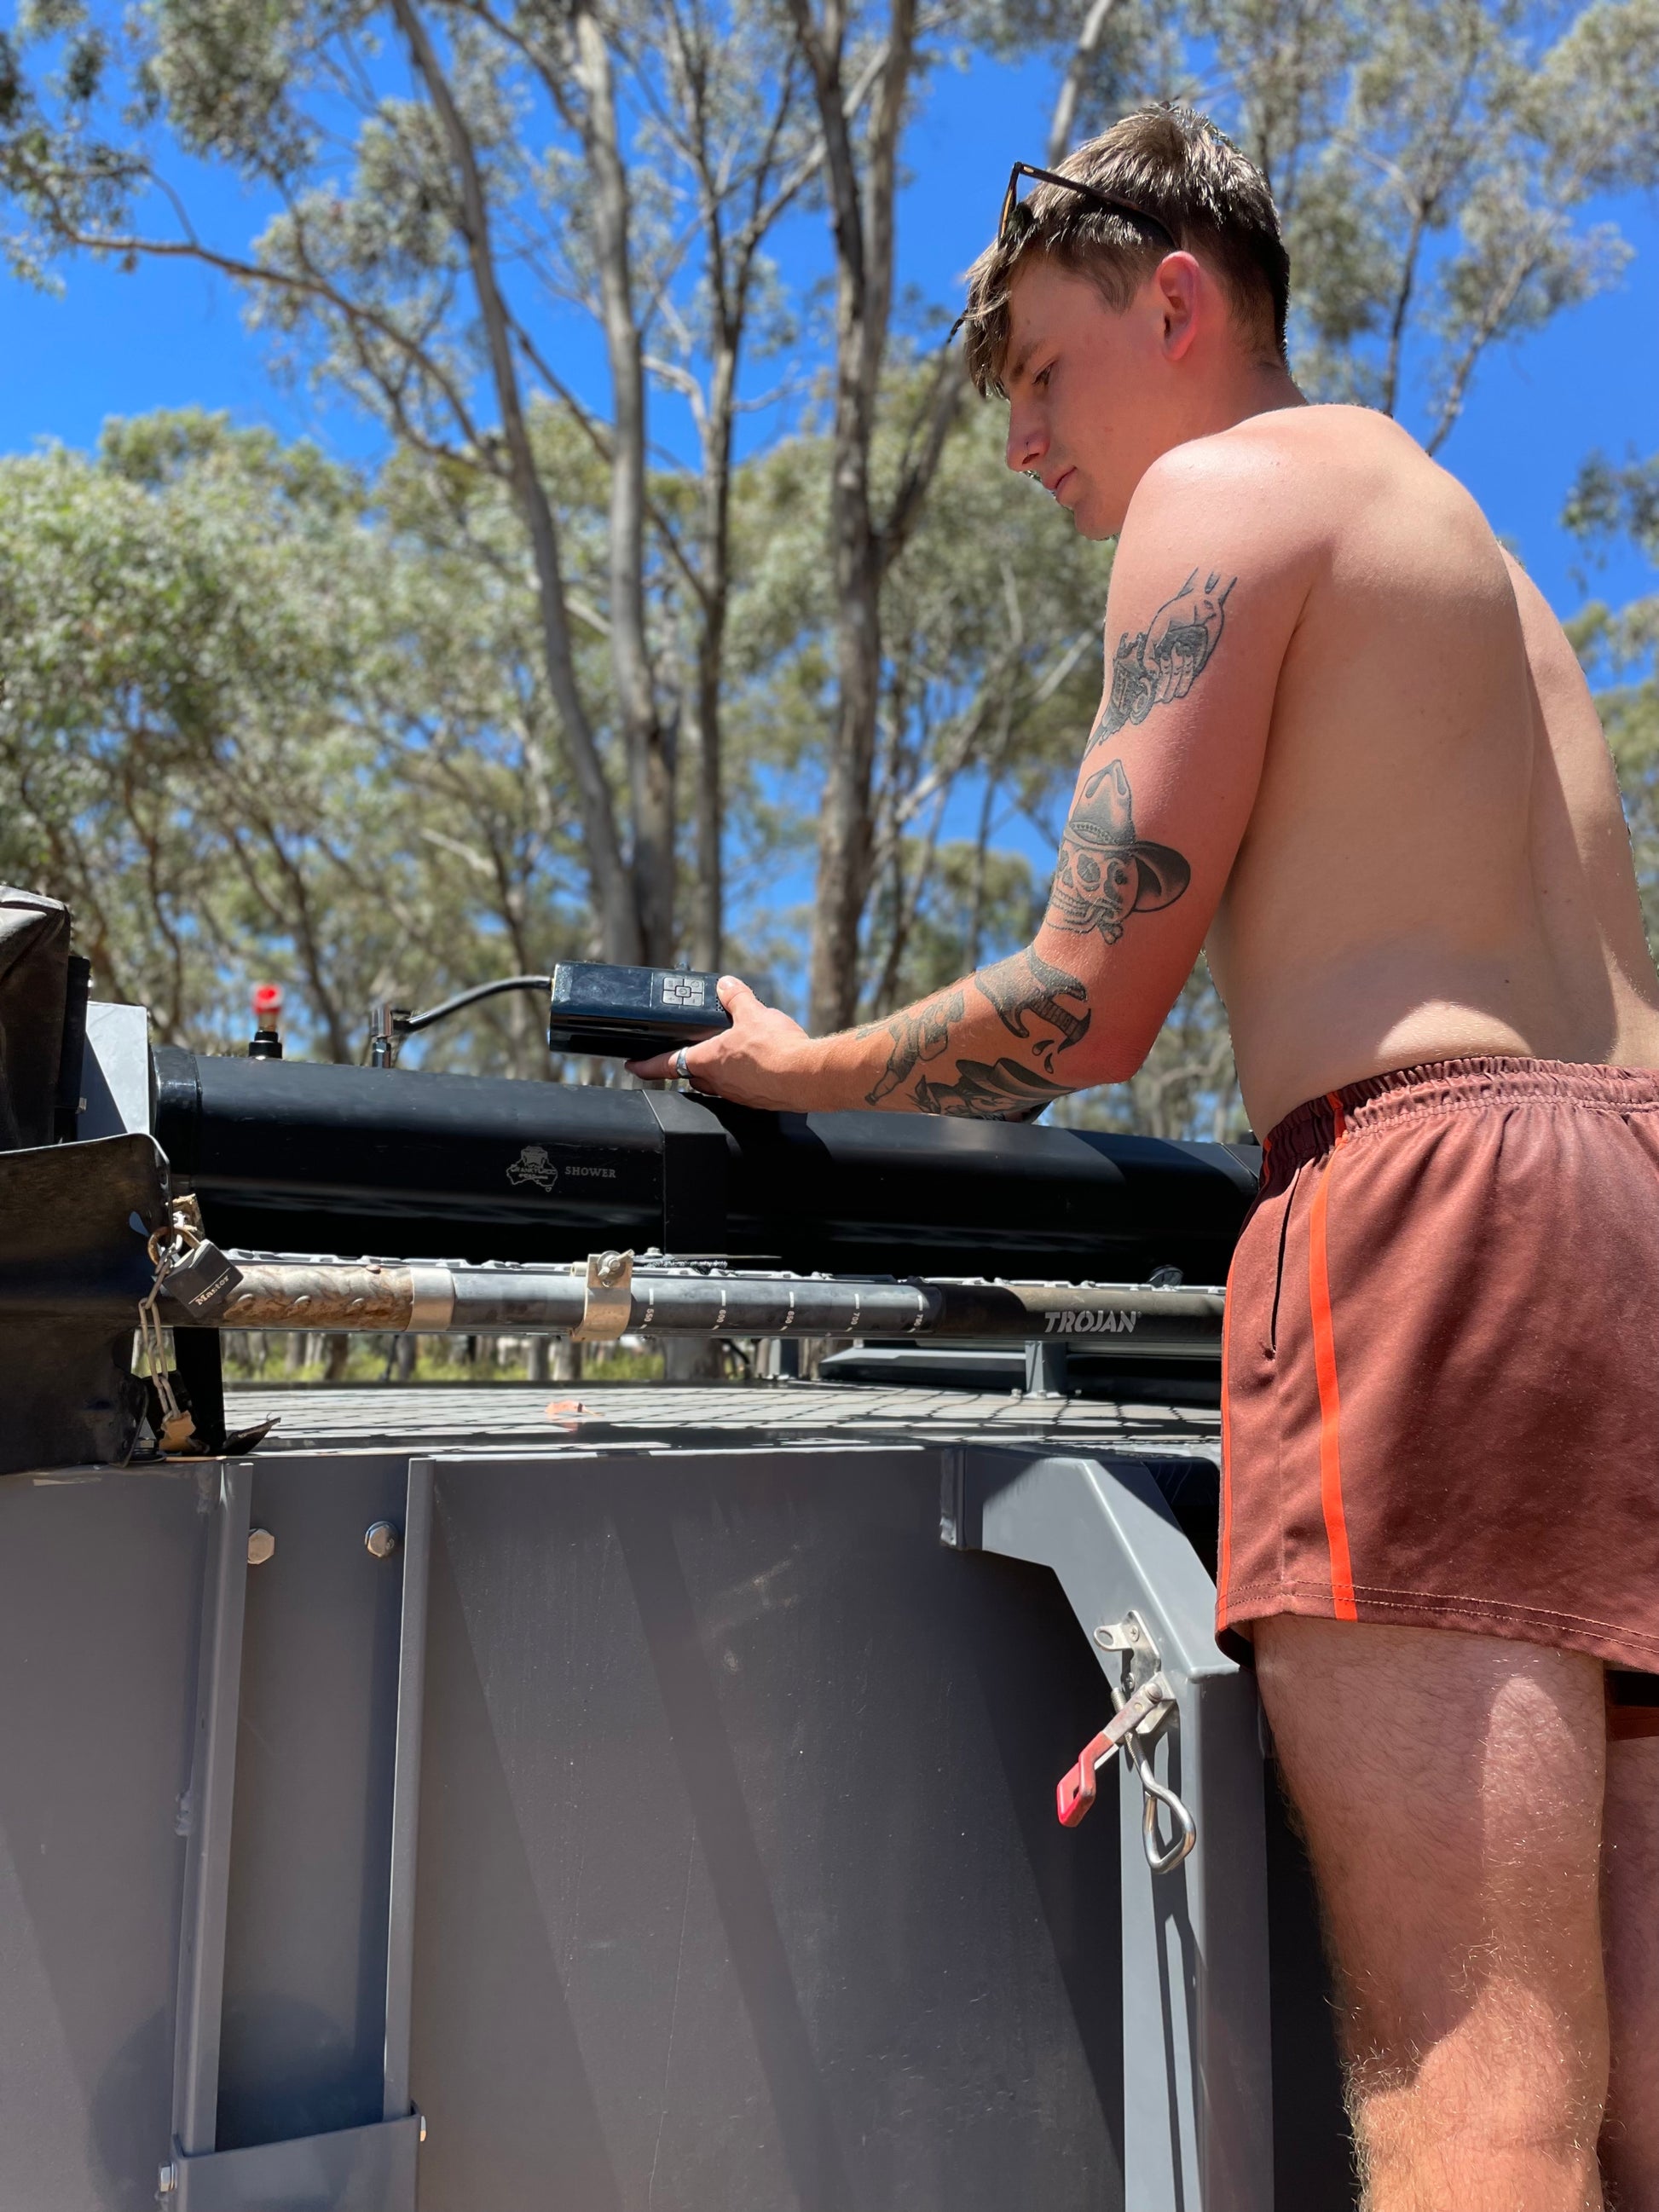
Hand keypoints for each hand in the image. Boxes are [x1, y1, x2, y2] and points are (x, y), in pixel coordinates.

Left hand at [627, 975, 820, 1107]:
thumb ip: (736, 998)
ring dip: (716, 1072)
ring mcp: (737, 1094)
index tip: (632, 1066)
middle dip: (685, 1066)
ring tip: (726, 1057)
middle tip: (685, 1056)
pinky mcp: (757, 1100)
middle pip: (690, 1076)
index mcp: (707, 1060)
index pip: (664, 1064)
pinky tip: (756, 1068)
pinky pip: (740, 1089)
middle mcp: (718, 1082)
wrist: (807, 1077)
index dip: (645, 1065)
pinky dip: (741, 1078)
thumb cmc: (776, 1050)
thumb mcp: (753, 1013)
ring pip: (716, 1084)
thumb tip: (726, 985)